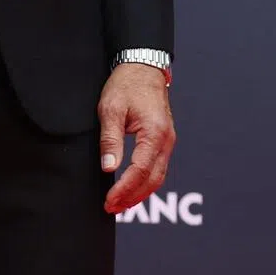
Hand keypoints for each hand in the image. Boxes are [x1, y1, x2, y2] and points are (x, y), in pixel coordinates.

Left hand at [98, 64, 175, 214]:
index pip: (140, 171)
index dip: (124, 189)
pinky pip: (157, 167)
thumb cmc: (126, 85)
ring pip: (157, 176)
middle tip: (111, 207)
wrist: (142, 67)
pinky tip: (131, 186)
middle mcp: (166, 140)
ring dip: (139, 192)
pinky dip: (145, 181)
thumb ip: (110, 139)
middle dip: (132, 197)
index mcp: (154, 133)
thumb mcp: (111, 109)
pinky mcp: (164, 139)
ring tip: (119, 203)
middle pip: (152, 180)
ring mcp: (167, 141)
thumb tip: (108, 167)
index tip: (109, 200)